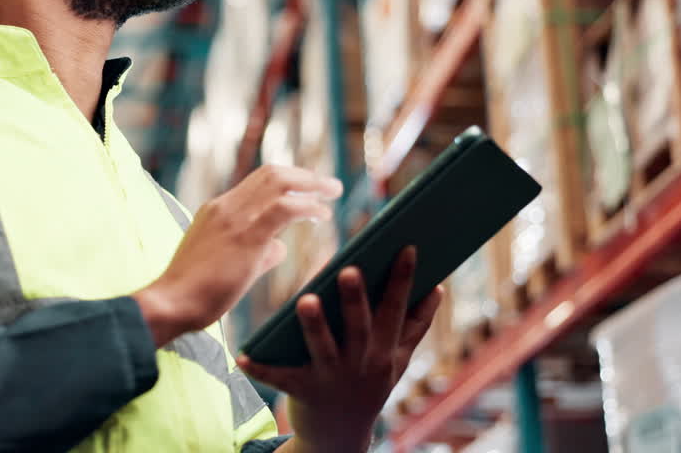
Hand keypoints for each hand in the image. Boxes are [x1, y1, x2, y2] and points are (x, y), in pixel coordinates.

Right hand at [133, 165, 341, 345]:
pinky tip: (321, 216)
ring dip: (311, 184)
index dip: (288, 181)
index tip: (309, 189)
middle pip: (271, 173)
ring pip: (278, 181)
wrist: (171, 303)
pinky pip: (284, 208)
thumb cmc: (196, 293)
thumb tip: (280, 247)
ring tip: (333, 192)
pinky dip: (307, 206)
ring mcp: (234, 218)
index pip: (257, 182)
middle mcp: (225, 206)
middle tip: (329, 185)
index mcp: (216, 210)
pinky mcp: (245, 236)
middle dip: (304, 175)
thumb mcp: (228, 265)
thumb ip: (257, 252)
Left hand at [236, 247, 442, 452]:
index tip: (407, 247)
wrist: (341, 438)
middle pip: (360, 327)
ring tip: (305, 300)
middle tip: (349, 270)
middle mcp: (363, 365)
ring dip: (314, 326)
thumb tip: (438, 287)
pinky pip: (280, 378)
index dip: (403, 280)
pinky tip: (242, 356)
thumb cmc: (369, 385)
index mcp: (386, 351)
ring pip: (323, 349)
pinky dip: (261, 368)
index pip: (396, 310)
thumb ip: (416, 326)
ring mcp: (333, 380)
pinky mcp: (303, 392)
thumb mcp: (398, 361)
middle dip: (356, 299)